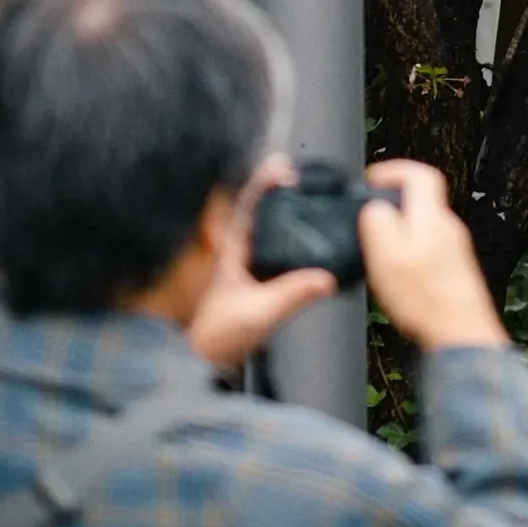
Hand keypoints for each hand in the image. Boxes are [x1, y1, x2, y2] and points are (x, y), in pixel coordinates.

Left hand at [182, 161, 334, 367]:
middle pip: (257, 208)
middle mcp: (233, 251)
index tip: (284, 166)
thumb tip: (325, 278)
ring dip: (280, 210)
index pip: (246, 204)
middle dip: (276, 188)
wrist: (202, 360)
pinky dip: (284, 234)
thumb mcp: (258, 314)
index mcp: (230, 250)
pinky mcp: (250, 276)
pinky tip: (300, 236)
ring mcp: (241, 262)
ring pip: (262, 226)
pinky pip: (268, 245)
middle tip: (300, 174)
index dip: (264, 181)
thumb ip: (291, 295)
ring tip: (303, 195)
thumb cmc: (216, 337)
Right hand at [358, 159, 506, 351]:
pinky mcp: (456, 272)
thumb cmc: (427, 299)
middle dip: (394, 206)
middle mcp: (449, 228)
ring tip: (381, 253)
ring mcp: (455, 250)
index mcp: (432, 217)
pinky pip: (429, 252)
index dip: (394, 170)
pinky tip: (401, 279)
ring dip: (401, 233)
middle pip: (421, 202)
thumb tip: (374, 207)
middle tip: (372, 220)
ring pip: (424, 228)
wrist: (461, 334)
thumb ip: (378, 222)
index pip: (420, 174)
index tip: (375, 180)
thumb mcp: (387, 254)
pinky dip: (411, 255)